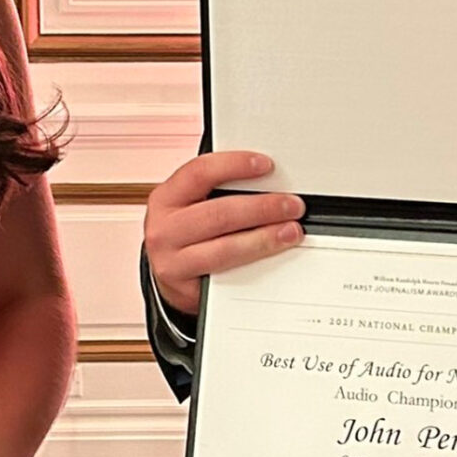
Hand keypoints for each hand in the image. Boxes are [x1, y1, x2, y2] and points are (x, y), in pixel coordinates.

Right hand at [143, 151, 304, 315]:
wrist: (168, 276)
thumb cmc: (187, 234)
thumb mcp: (191, 204)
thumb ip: (219, 190)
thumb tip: (268, 182)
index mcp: (166, 198)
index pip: (200, 173)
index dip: (234, 166)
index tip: (266, 165)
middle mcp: (164, 230)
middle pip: (219, 214)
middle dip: (262, 208)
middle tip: (291, 206)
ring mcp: (172, 262)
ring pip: (226, 249)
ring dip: (264, 238)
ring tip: (290, 232)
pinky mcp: (187, 290)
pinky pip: (228, 276)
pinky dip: (255, 265)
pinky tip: (273, 256)